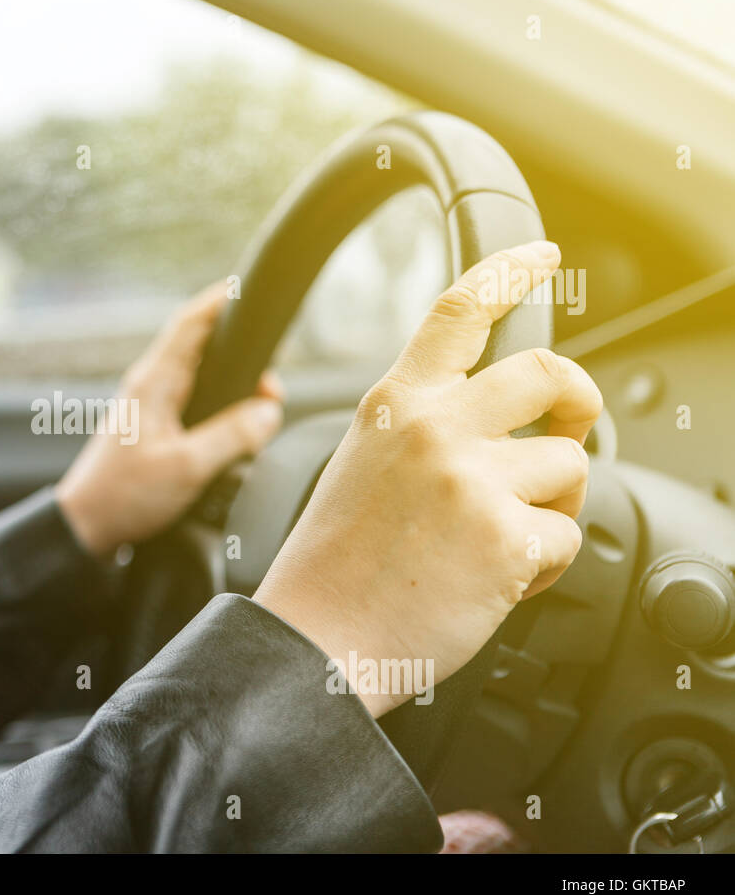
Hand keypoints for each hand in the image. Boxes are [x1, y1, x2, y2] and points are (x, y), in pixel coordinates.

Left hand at [57, 282, 284, 557]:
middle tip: (271, 387)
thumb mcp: (188, 467)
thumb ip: (233, 436)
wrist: (84, 526)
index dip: (221, 300)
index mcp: (155, 381)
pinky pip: (192, 403)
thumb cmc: (125, 495)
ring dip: (232, 388)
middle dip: (242, 357)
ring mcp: (148, 405)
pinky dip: (218, 409)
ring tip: (259, 413)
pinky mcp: (150, 428)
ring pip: (200, 378)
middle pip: (202, 347)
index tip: (249, 289)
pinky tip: (232, 433)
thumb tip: (269, 411)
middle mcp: (149, 385)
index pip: (191, 322)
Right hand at [254, 241, 601, 717]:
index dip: (508, 271)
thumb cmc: (335, 564)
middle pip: (550, 373)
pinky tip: (495, 579)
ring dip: (551, 504)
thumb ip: (422, 429)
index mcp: (394, 404)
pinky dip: (543, 563)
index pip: (458, 312)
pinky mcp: (506, 536)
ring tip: (502, 539)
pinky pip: (567, 534)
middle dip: (578, 401)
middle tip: (571, 429)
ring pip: (570, 465)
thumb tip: (506, 428)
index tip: (539, 256)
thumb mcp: (362, 464)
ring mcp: (472, 479)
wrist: (316, 637)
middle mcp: (436, 427)